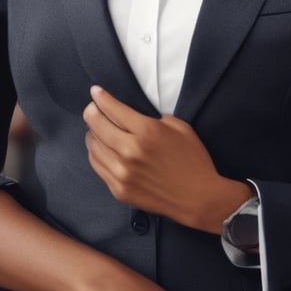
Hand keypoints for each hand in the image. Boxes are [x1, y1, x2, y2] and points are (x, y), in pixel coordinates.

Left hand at [84, 86, 250, 232]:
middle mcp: (130, 151)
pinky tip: (102, 148)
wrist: (199, 199)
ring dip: (92, 133)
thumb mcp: (179, 127)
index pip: (112, 108)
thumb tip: (131, 115)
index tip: (96, 92)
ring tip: (98, 129)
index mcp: (147, 131)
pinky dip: (96, 153)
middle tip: (93, 109)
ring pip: (92, 145)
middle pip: (96, 124)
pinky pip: (97, 165)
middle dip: (91, 111)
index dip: (100, 97)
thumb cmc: (193, 160)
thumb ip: (153, 118)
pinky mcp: (119, 190)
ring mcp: (122, 172)